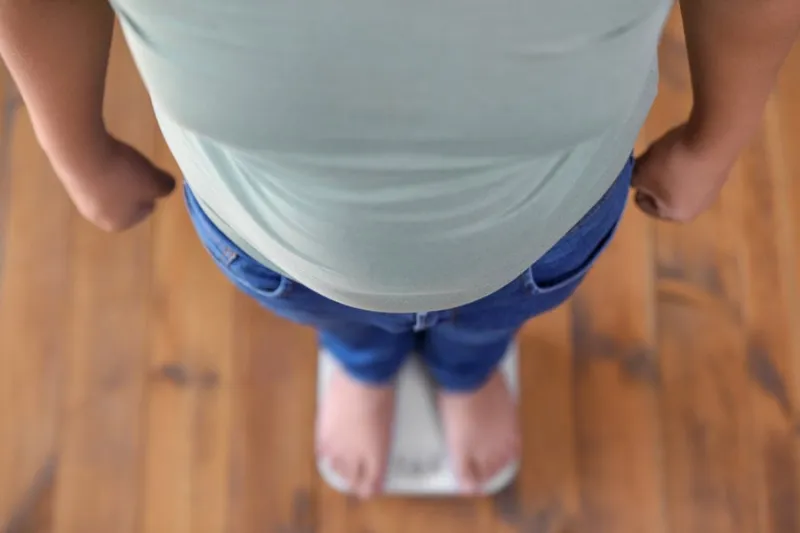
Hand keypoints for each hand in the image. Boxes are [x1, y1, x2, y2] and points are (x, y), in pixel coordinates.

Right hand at [61, 136, 175, 231]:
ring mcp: (79, 199)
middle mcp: (96, 217)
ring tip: (119, 158)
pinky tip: (102, 154)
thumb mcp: (156, 182)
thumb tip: (167, 185)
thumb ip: (166, 187)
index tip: (149, 176)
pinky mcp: (68, 180)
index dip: (151, 190)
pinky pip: (94, 175)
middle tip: (134, 166)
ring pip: (110, 187)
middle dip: (133, 183)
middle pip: (126, 199)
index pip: (146, 209)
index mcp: (119, 224)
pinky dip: (101, 165)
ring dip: (117, 173)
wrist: (80, 152)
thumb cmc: (123, 174)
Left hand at [632, 124, 734, 222]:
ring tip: (671, 152)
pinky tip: (688, 149)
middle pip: (663, 195)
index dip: (638, 186)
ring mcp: (712, 192)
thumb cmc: (673, 162)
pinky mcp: (722, 174)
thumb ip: (633, 180)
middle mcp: (696, 210)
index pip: (643, 204)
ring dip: (672, 170)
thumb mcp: (641, 172)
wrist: (715, 138)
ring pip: (680, 183)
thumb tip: (638, 180)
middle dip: (655, 178)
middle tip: (653, 160)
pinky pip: (695, 171)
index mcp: (674, 215)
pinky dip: (688, 162)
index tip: (640, 169)